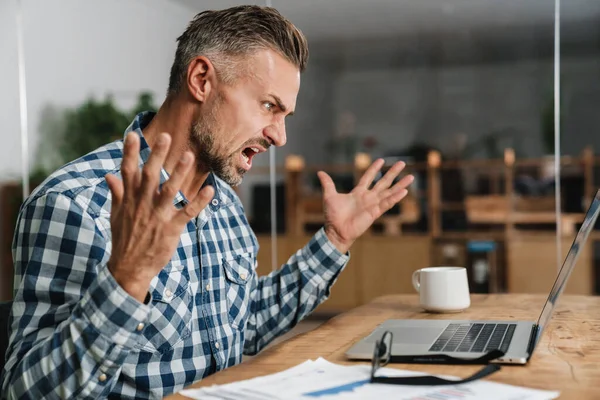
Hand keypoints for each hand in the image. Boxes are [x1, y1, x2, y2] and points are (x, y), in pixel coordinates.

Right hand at [105, 132, 213, 302]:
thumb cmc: (124, 239)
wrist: (129, 268)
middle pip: (150, 175)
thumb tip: (108, 175)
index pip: (127, 172)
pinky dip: (199, 202)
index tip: (132, 134)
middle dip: (157, 155)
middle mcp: (142, 205)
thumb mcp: (116, 215)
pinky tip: (210, 190)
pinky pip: (187, 212)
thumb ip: (116, 193)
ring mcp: (157, 216)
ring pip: (169, 190)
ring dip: (179, 173)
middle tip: (165, 136)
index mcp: (129, 200)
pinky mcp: (171, 229)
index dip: (129, 153)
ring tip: (189, 155)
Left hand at [317, 159, 413, 252]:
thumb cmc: (333, 216)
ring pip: (389, 192)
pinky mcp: (375, 212)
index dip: (374, 169)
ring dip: (400, 185)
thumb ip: (328, 184)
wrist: (336, 230)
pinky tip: (404, 191)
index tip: (381, 160)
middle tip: (402, 164)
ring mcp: (373, 205)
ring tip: (411, 177)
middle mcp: (368, 198)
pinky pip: (387, 203)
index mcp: (358, 193)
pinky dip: (395, 197)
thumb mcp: (329, 196)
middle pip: (383, 183)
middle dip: (393, 173)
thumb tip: (320, 172)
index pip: (368, 178)